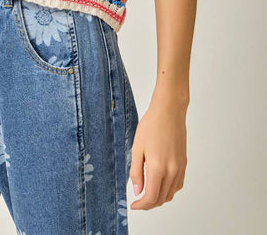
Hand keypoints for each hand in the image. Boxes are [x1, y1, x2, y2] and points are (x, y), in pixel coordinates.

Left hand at [129, 93, 187, 209]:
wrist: (169, 112)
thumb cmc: (151, 125)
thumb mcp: (137, 148)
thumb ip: (136, 171)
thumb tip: (137, 190)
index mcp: (158, 168)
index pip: (151, 197)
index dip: (142, 205)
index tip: (134, 205)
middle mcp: (172, 171)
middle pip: (162, 198)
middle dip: (149, 204)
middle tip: (139, 201)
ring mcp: (180, 168)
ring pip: (171, 194)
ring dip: (160, 198)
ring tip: (148, 194)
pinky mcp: (184, 163)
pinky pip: (178, 185)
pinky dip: (169, 190)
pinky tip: (161, 185)